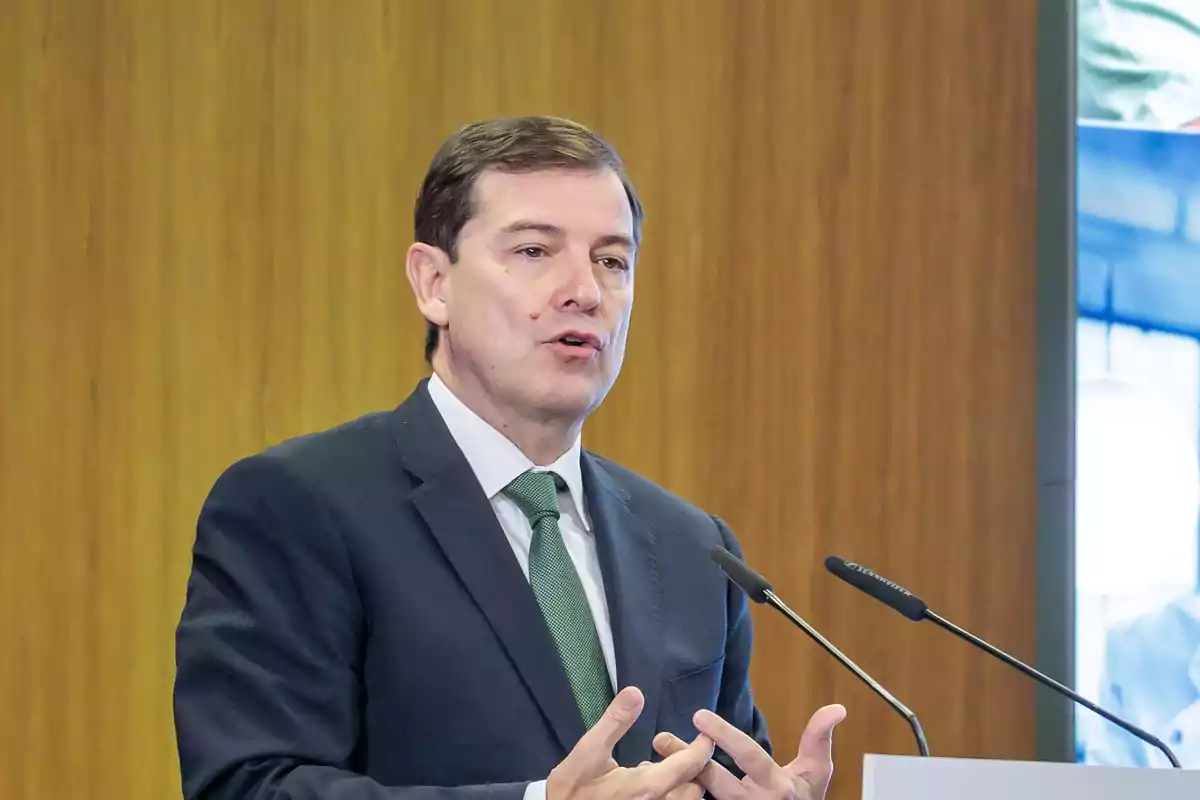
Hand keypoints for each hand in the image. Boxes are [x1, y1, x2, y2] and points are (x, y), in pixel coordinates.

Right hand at [547, 686, 714, 799]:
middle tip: (666, 746)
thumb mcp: (588, 750)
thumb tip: (635, 692)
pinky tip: (647, 779)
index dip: (702, 748)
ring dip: (681, 781)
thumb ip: (615, 721)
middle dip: (690, 765)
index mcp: (647, 787)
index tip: (706, 733)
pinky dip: (670, 792)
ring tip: (659, 762)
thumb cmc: (573, 788)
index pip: (690, 766)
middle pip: (695, 788)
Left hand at [652, 705, 846, 799]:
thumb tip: (837, 708)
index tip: (700, 715)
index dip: (725, 736)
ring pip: (701, 796)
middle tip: (661, 739)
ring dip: (675, 777)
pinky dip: (677, 791)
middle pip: (716, 781)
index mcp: (776, 786)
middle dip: (688, 759)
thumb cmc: (804, 798)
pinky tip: (657, 775)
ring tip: (652, 756)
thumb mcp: (817, 771)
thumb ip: (819, 737)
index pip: (748, 756)